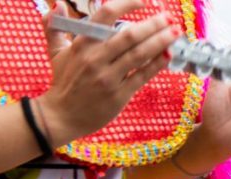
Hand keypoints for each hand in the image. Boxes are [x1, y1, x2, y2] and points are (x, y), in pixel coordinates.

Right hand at [37, 0, 178, 144]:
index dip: (127, 4)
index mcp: (81, 44)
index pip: (105, 15)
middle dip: (153, 25)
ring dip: (161, 42)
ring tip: (175, 33)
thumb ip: (54, 26)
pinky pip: (142, 76)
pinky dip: (157, 64)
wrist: (61, 116)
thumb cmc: (63, 82)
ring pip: (139, 55)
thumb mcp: (55, 52)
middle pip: (129, 36)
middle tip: (169, 18)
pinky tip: (168, 55)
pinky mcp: (119, 95)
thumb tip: (57, 4)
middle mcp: (95, 58)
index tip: (143, 2)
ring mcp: (108, 77)